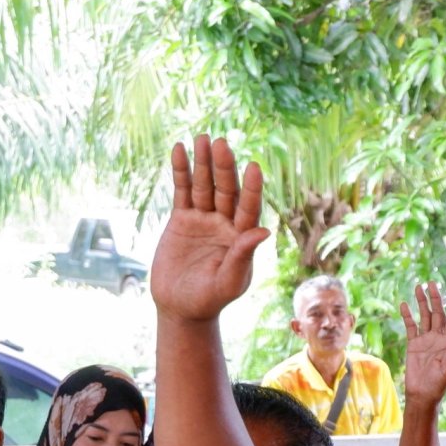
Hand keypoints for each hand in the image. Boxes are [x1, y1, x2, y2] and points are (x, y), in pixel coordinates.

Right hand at [151, 134, 269, 321]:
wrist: (180, 306)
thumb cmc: (210, 299)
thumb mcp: (229, 282)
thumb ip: (243, 256)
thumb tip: (264, 230)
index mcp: (242, 237)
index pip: (249, 208)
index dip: (252, 189)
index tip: (254, 167)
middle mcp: (226, 223)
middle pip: (227, 190)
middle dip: (224, 167)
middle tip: (221, 143)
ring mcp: (204, 218)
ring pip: (205, 186)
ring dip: (203, 163)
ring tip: (202, 138)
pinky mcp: (182, 218)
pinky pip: (182, 190)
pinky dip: (181, 171)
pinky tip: (180, 150)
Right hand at [400, 282, 445, 408]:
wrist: (422, 394)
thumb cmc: (438, 385)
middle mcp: (439, 338)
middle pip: (438, 314)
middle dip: (436, 299)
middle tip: (432, 283)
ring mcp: (426, 339)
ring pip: (425, 316)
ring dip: (422, 302)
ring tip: (419, 287)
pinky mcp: (414, 344)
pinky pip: (411, 326)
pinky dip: (408, 315)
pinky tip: (405, 305)